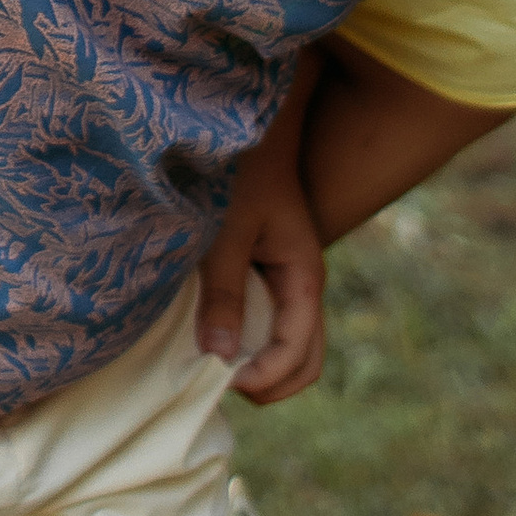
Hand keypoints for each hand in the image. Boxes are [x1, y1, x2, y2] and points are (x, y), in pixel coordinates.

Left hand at [197, 136, 325, 405]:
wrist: (250, 130)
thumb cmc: (240, 175)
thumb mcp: (228, 232)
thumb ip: (224, 291)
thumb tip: (219, 356)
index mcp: (304, 279)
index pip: (298, 354)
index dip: (263, 377)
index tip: (221, 379)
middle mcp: (302, 288)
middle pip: (303, 363)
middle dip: (267, 385)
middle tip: (217, 385)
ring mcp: (288, 284)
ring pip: (289, 348)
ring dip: (257, 366)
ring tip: (211, 365)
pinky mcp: (268, 276)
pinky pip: (268, 326)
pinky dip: (247, 343)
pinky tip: (211, 336)